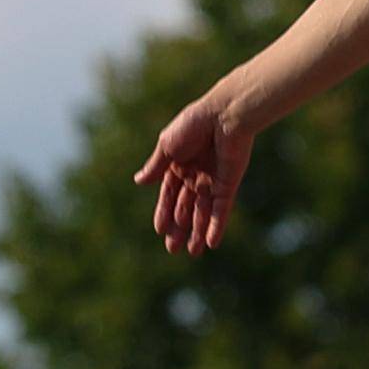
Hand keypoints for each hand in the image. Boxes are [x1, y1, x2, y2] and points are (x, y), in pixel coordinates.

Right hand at [136, 87, 256, 252]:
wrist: (223, 115)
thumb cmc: (193, 124)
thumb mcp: (168, 145)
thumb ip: (156, 166)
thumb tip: (138, 181)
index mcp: (179, 164)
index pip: (169, 194)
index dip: (165, 212)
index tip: (160, 230)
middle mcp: (196, 174)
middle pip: (186, 207)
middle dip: (180, 228)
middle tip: (173, 250)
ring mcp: (213, 180)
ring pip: (203, 212)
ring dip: (197, 232)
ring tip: (192, 253)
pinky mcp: (229, 183)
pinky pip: (221, 209)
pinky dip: (216, 225)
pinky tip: (211, 243)